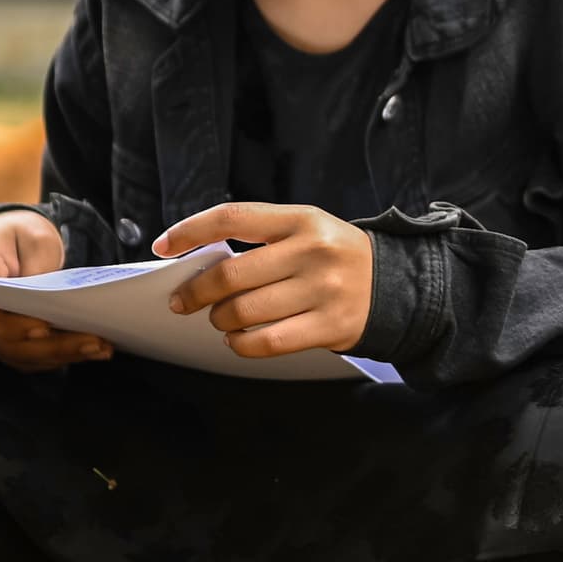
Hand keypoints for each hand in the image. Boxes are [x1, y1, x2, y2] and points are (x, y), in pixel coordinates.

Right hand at [0, 205, 107, 372]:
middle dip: (52, 346)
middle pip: (7, 343)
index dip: (10, 326)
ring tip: (101, 348)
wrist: (7, 242)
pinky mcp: (6, 342)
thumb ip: (39, 265)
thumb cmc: (18, 234)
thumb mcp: (33, 235)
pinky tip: (94, 350)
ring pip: (22, 355)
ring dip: (63, 355)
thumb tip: (54, 301)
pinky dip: (62, 356)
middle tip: (94, 342)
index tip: (43, 326)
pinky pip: (32, 357)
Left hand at [153, 201, 372, 361]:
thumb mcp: (308, 230)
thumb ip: (263, 240)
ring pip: (244, 312)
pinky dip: (241, 344)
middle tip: (183, 301)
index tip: (164, 247)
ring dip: (219, 319)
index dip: (190, 231)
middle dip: (196, 292)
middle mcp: (312, 251)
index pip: (233, 217)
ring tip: (220, 319)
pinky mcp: (329, 326)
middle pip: (231, 274)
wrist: (398, 285)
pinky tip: (238, 339)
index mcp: (302, 219)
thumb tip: (200, 261)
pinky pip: (267, 342)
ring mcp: (322, 290)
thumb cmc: (337, 257)